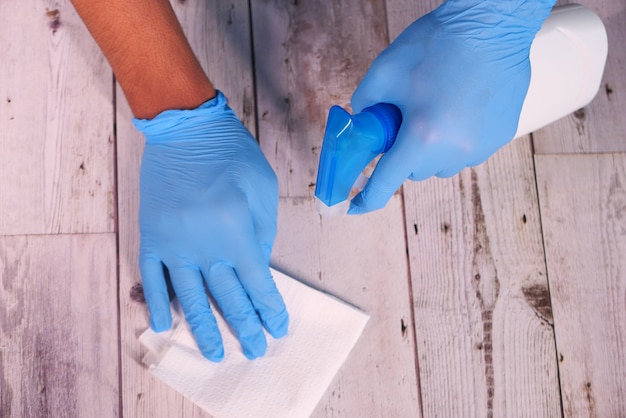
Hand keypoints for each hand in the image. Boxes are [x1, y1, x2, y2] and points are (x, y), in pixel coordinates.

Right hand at [134, 91, 288, 360]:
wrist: (185, 128)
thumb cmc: (232, 155)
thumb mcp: (263, 189)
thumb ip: (262, 234)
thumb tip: (256, 271)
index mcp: (235, 229)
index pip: (257, 283)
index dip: (269, 310)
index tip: (278, 329)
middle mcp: (203, 243)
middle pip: (227, 297)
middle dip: (245, 327)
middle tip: (254, 351)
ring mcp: (173, 242)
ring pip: (189, 297)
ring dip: (203, 330)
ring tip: (215, 355)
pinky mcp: (151, 235)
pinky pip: (152, 278)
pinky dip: (157, 304)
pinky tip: (164, 326)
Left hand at [348, 0, 554, 213]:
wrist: (491, 25)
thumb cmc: (436, 44)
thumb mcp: (383, 72)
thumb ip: (363, 106)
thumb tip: (361, 127)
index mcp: (422, 136)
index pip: (387, 182)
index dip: (367, 198)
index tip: (354, 207)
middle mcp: (453, 150)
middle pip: (414, 171)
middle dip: (403, 153)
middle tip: (404, 121)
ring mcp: (480, 147)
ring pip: (441, 164)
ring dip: (430, 148)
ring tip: (435, 109)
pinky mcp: (500, 138)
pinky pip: (465, 151)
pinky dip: (455, 138)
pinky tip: (458, 107)